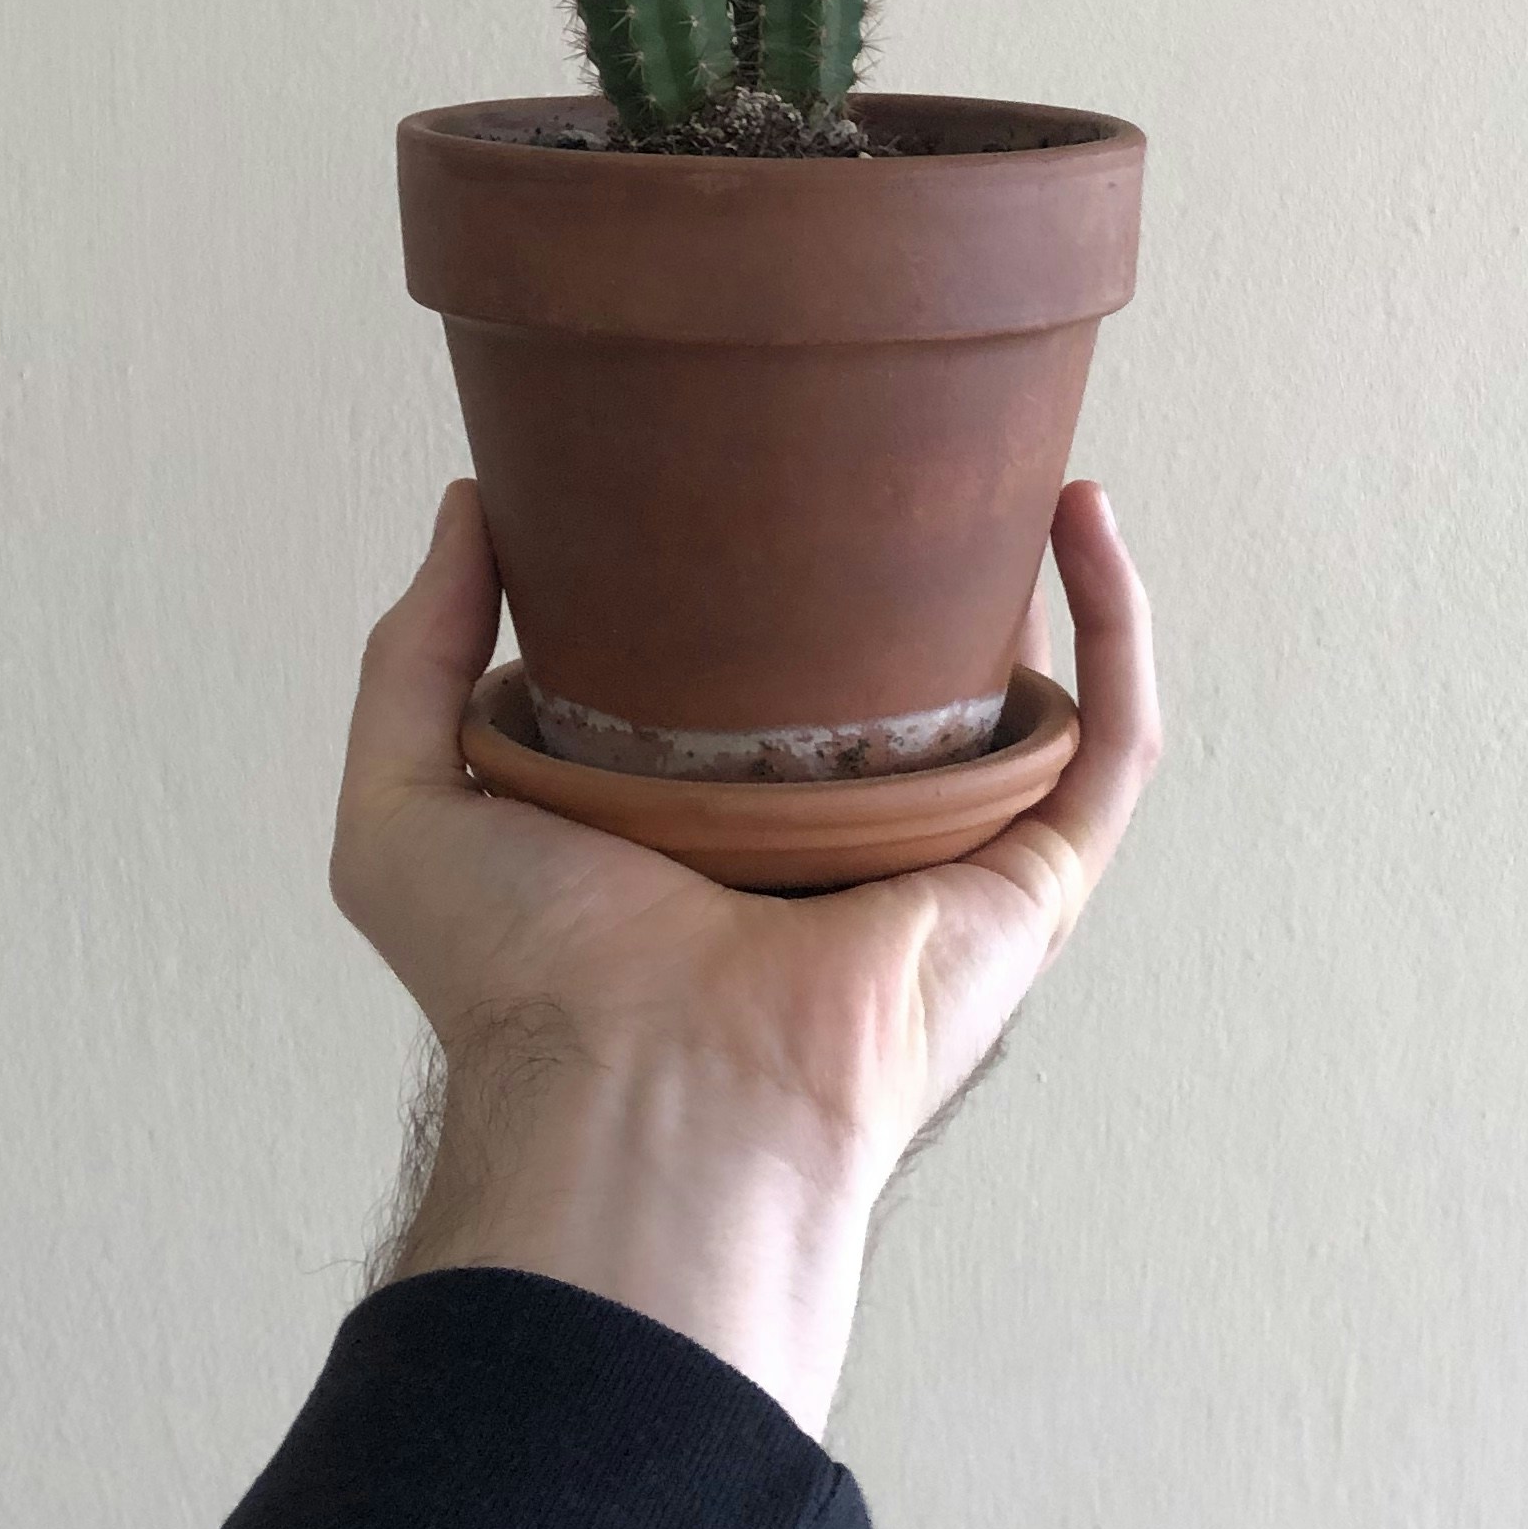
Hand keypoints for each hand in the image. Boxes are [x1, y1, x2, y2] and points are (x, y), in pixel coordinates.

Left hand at [328, 478, 1161, 1433]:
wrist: (635, 1088)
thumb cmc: (521, 981)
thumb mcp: (408, 800)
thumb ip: (413, 654)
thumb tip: (470, 509)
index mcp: (713, 825)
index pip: (765, 685)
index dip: (775, 578)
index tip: (768, 460)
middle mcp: (840, 843)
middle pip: (913, 683)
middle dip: (930, 571)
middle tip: (917, 441)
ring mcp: (947, 866)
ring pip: (1031, 701)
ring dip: (1052, 580)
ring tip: (1022, 449)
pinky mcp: (1028, 887)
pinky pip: (1108, 744)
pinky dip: (1119, 629)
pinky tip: (1085, 516)